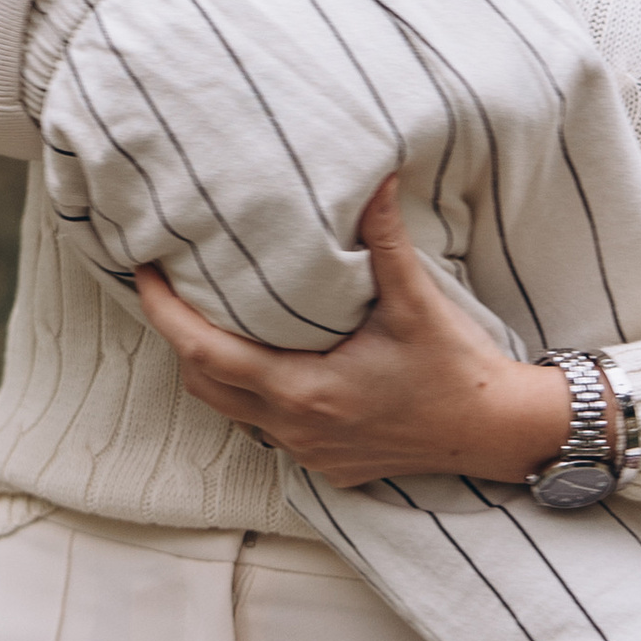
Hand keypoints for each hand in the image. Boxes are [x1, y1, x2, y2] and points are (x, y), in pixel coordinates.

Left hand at [131, 179, 575, 488]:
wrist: (496, 432)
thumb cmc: (456, 368)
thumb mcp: (416, 301)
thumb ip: (386, 239)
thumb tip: (375, 175)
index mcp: (304, 390)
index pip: (204, 353)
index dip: (165, 314)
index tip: (144, 273)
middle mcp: (296, 428)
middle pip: (203, 386)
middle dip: (179, 338)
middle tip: (169, 289)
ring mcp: (309, 453)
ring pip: (231, 413)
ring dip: (214, 369)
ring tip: (210, 317)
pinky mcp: (326, 465)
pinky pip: (266, 430)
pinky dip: (252, 395)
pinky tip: (266, 362)